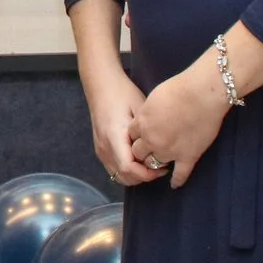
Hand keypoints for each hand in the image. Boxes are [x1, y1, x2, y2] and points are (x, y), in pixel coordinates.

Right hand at [84, 67, 157, 187]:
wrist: (101, 85)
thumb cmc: (123, 94)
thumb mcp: (140, 110)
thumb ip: (147, 133)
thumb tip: (159, 152)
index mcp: (114, 137)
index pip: (129, 168)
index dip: (147, 174)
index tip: (163, 167)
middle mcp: (104, 148)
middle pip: (124, 177)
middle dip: (143, 177)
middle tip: (160, 167)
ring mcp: (100, 150)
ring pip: (118, 176)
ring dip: (135, 176)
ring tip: (150, 164)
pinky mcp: (100, 149)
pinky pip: (113, 169)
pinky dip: (127, 171)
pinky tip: (138, 160)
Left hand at [128, 64, 233, 189]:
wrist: (202, 94)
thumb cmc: (179, 88)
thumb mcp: (154, 97)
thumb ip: (148, 112)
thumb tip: (148, 117)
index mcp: (142, 123)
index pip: (132, 135)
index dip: (137, 136)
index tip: (142, 135)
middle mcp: (152, 140)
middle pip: (139, 153)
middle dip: (142, 152)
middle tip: (149, 150)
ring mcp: (169, 151)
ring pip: (155, 165)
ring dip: (156, 164)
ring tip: (160, 165)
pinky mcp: (188, 156)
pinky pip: (180, 174)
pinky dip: (177, 180)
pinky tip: (175, 184)